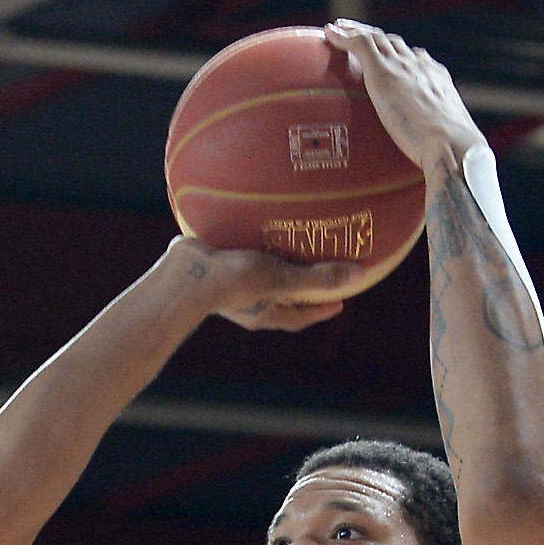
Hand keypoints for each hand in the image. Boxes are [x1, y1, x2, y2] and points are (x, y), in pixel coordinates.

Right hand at [165, 237, 362, 331]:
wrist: (183, 277)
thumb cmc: (233, 283)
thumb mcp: (281, 279)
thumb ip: (318, 278)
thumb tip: (360, 276)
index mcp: (265, 314)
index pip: (300, 317)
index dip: (320, 310)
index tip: (339, 302)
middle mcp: (249, 304)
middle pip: (281, 300)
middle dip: (299, 291)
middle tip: (318, 275)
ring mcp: (229, 287)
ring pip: (259, 279)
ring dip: (274, 268)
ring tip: (287, 247)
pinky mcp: (215, 267)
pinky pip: (239, 257)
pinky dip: (251, 247)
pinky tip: (253, 227)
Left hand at [323, 20, 483, 170]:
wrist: (452, 144)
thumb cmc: (450, 155)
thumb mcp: (441, 144)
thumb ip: (431, 146)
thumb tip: (428, 170)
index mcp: (437, 80)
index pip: (416, 60)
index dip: (399, 55)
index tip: (387, 56)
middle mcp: (420, 66)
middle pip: (394, 44)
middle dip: (375, 37)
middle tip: (357, 34)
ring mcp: (402, 67)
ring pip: (376, 38)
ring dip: (356, 31)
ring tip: (338, 29)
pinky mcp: (384, 72)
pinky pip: (360, 45)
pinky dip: (344, 37)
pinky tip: (328, 34)